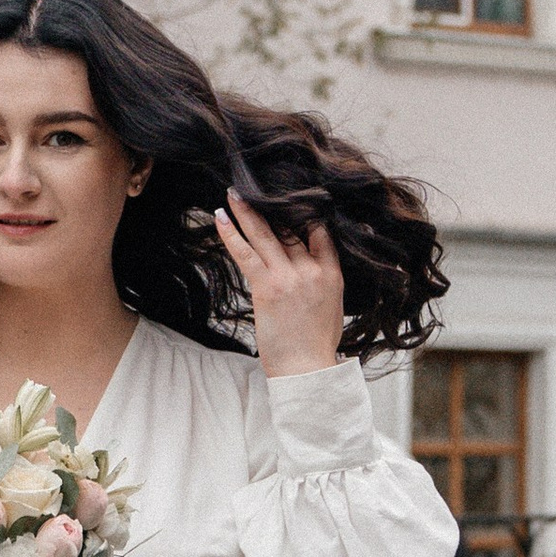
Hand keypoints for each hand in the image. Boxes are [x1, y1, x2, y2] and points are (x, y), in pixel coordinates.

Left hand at [214, 190, 343, 378]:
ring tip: (233, 193)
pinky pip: (246, 254)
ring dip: (247, 211)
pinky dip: (232, 234)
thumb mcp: (334, 306)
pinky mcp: (267, 288)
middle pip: (290, 229)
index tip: (288, 199)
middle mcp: (312, 270)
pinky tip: (220, 218)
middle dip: (272, 206)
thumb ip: (325, 280)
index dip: (302, 214)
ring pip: (266, 235)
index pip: (319, 233)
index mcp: (332, 274)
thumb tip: (313, 267)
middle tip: (255, 187)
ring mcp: (290, 277)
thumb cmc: (317, 344)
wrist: (307, 369)